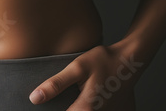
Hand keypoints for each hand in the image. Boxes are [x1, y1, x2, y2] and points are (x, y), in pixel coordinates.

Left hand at [29, 43, 143, 109]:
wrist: (130, 60)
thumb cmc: (103, 61)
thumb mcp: (77, 68)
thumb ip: (55, 84)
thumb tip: (35, 98)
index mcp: (86, 109)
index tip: (42, 107)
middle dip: (63, 107)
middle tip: (61, 96)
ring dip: (77, 107)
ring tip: (74, 94)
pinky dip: (89, 106)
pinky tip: (87, 96)